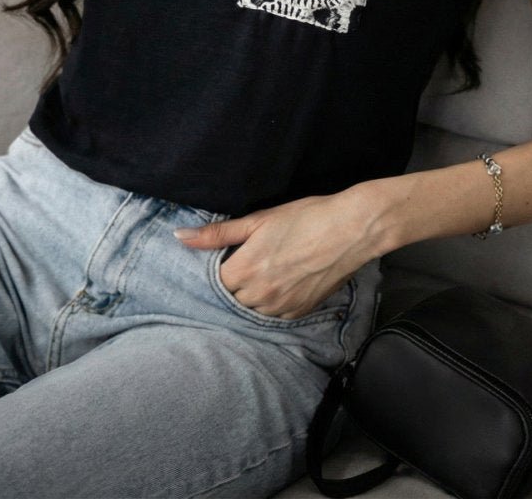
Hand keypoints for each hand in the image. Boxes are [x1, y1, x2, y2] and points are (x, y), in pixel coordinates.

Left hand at [175, 190, 376, 319]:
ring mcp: (281, 306)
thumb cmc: (305, 217)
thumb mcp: (258, 219)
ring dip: (251, 296)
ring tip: (263, 272)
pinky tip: (280, 282)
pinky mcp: (300, 312)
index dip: (217, 269)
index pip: (213, 282)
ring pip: (251, 310)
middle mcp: (260, 295)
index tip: (226, 257)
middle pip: (231, 298)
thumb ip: (217, 233)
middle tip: (246, 262)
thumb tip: (180, 236)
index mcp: (244, 270)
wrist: (351, 229)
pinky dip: (271, 302)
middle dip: (233, 284)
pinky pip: (274, 315)